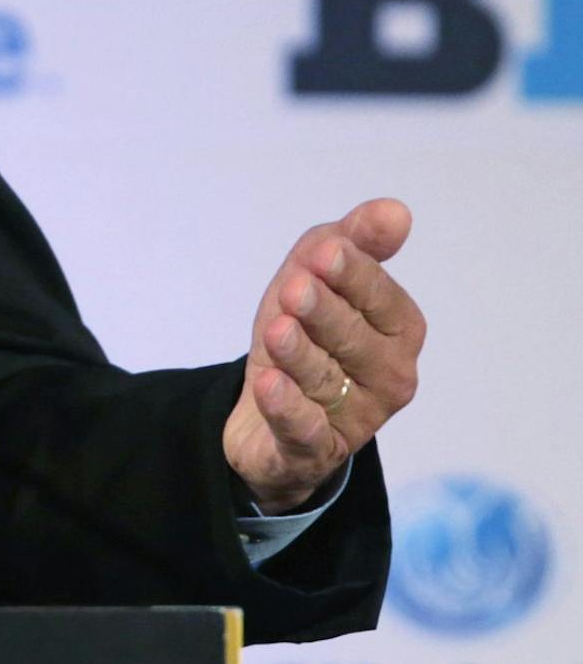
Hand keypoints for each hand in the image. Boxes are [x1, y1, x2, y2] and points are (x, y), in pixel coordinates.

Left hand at [223, 197, 424, 510]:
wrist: (265, 419)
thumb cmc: (302, 338)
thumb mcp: (314, 281)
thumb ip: (350, 243)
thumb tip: (394, 211)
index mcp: (398, 332)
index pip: (382, 300)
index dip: (354, 276)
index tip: (324, 251)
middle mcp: (388, 378)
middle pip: (354, 341)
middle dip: (326, 313)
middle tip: (296, 288)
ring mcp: (354, 420)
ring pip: (324, 381)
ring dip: (299, 355)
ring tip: (277, 329)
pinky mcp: (314, 452)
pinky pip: (304, 430)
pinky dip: (287, 408)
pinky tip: (268, 385)